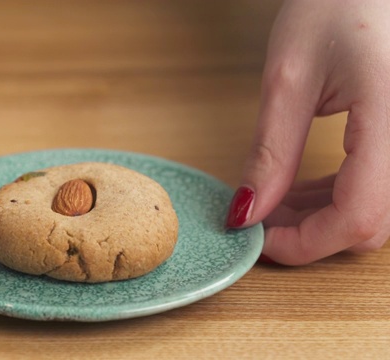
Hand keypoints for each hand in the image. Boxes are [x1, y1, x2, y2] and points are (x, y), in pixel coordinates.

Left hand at [226, 0, 389, 263]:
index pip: (358, 217)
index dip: (304, 243)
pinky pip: (380, 185)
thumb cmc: (338, 4)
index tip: (257, 239)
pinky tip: (304, 188)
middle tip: (258, 218)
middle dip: (309, 232)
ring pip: (376, 210)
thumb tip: (247, 212)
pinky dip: (340, 196)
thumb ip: (270, 153)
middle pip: (370, 223)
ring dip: (322, 216)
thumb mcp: (289, 80)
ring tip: (273, 201)